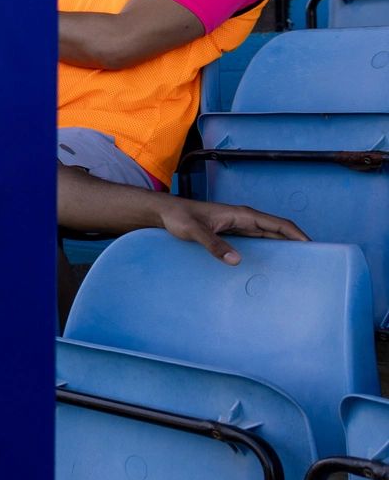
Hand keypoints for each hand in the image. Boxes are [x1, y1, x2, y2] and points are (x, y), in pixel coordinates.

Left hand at [158, 198, 307, 263]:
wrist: (166, 212)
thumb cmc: (179, 217)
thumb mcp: (195, 231)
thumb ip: (214, 245)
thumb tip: (236, 260)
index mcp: (242, 215)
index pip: (278, 224)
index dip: (297, 235)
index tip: (313, 247)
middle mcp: (244, 219)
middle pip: (278, 231)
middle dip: (295, 243)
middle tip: (310, 262)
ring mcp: (238, 226)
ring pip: (268, 237)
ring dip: (282, 248)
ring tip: (294, 266)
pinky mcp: (231, 234)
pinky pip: (255, 242)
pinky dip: (266, 250)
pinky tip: (267, 264)